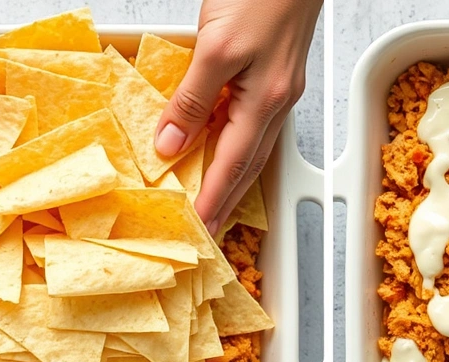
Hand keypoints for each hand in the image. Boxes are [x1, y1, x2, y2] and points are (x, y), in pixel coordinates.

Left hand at [154, 0, 320, 233]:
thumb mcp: (216, 45)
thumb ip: (192, 98)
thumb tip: (170, 145)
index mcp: (265, 101)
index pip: (233, 163)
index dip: (213, 198)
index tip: (198, 226)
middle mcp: (277, 102)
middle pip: (248, 165)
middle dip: (227, 200)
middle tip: (208, 229)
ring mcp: (279, 90)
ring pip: (251, 147)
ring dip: (232, 178)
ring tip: (213, 202)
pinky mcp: (274, 76)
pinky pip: (252, 124)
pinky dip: (234, 146)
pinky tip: (221, 149)